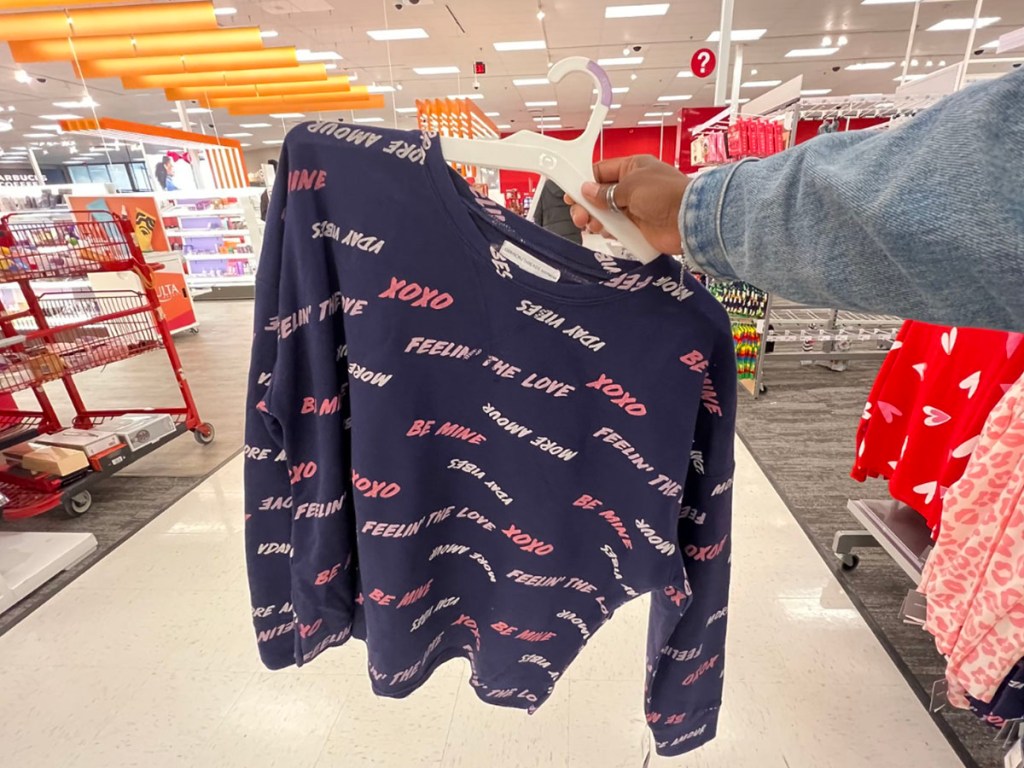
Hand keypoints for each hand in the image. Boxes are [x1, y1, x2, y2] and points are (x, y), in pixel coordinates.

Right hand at [565, 155, 688, 254]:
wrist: (689, 221)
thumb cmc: (666, 194)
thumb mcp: (630, 186)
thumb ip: (606, 191)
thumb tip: (588, 191)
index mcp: (632, 168)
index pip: (601, 172)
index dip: (584, 182)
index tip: (570, 192)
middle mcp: (633, 186)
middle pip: (600, 195)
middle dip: (587, 205)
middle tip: (580, 215)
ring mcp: (635, 208)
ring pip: (606, 214)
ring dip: (596, 219)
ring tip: (591, 225)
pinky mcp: (639, 227)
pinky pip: (617, 229)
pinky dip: (609, 231)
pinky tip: (604, 232)